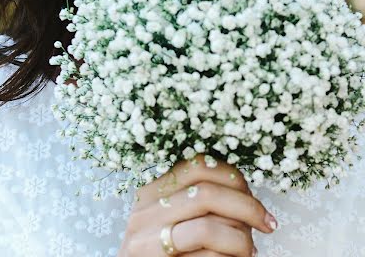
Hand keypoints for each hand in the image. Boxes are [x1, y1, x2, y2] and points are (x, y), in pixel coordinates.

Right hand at [118, 153, 277, 255]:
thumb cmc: (167, 249)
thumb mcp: (174, 214)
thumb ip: (197, 197)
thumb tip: (242, 186)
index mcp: (154, 187)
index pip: (198, 164)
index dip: (233, 176)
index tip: (252, 194)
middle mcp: (146, 208)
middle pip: (206, 192)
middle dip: (246, 207)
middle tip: (265, 222)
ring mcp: (146, 238)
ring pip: (208, 227)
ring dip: (240, 239)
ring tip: (249, 249)